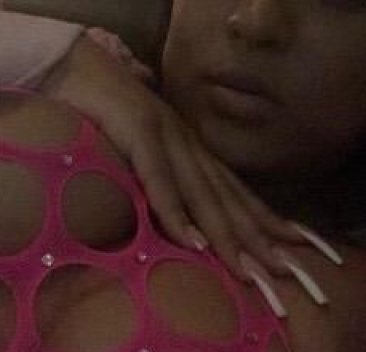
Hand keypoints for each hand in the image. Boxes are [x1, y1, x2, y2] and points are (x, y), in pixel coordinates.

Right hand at [40, 34, 320, 280]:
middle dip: (256, 237)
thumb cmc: (107, 119)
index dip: (263, 221)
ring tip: (247, 268)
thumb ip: (156, 186)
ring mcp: (167, 138)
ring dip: (226, 233)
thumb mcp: (139, 157)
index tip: (289, 251)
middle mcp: (189, 147)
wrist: (75, 67)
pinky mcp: (139, 132)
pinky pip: (160, 179)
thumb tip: (172, 229)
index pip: (234, 191)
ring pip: (204, 192)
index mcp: (192, 153)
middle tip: (281, 271)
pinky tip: (192, 241)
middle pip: (228, 198)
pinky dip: (175, 211)